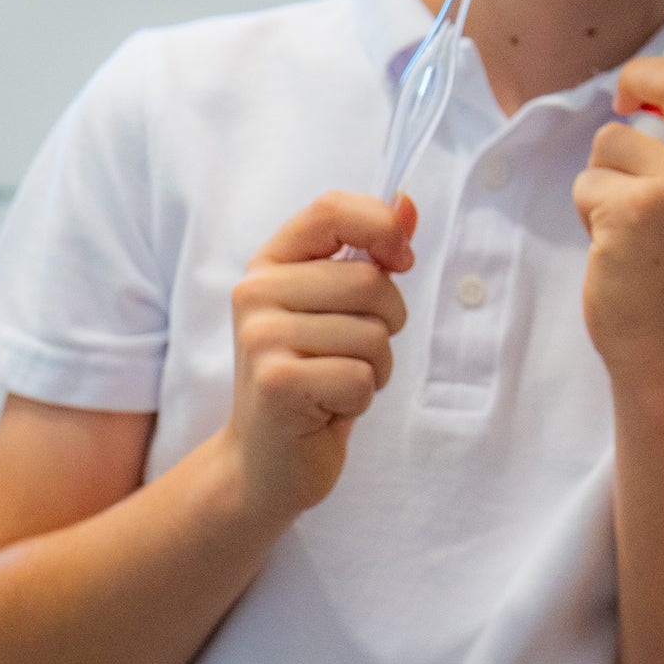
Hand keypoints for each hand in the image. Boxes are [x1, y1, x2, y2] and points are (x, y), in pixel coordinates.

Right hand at [223, 192, 414, 522]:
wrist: (266, 461)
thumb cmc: (313, 375)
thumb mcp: (339, 306)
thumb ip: (372, 251)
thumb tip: (408, 202)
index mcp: (270, 262)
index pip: (332, 209)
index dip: (383, 227)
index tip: (401, 260)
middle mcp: (256, 292)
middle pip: (370, 281)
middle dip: (387, 323)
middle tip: (353, 353)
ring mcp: (260, 337)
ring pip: (373, 333)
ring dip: (375, 367)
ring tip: (336, 382)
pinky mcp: (276, 383)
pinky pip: (362, 376)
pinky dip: (361, 399)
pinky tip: (328, 409)